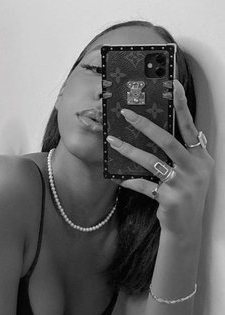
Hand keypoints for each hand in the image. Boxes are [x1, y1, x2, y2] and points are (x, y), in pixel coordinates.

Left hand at [107, 80, 213, 233]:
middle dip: (146, 125)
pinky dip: (129, 181)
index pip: (190, 127)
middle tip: (126, 113)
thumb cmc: (185, 195)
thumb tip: (157, 130)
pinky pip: (143, 185)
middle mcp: (195, 169)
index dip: (181, 106)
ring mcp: (184, 184)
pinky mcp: (170, 198)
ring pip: (151, 161)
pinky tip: (117, 178)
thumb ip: (180, 153)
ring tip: (112, 141)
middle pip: (168, 141)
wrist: (186, 229)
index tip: (171, 85)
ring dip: (129, 150)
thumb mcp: (189, 172)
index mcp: (201, 158)